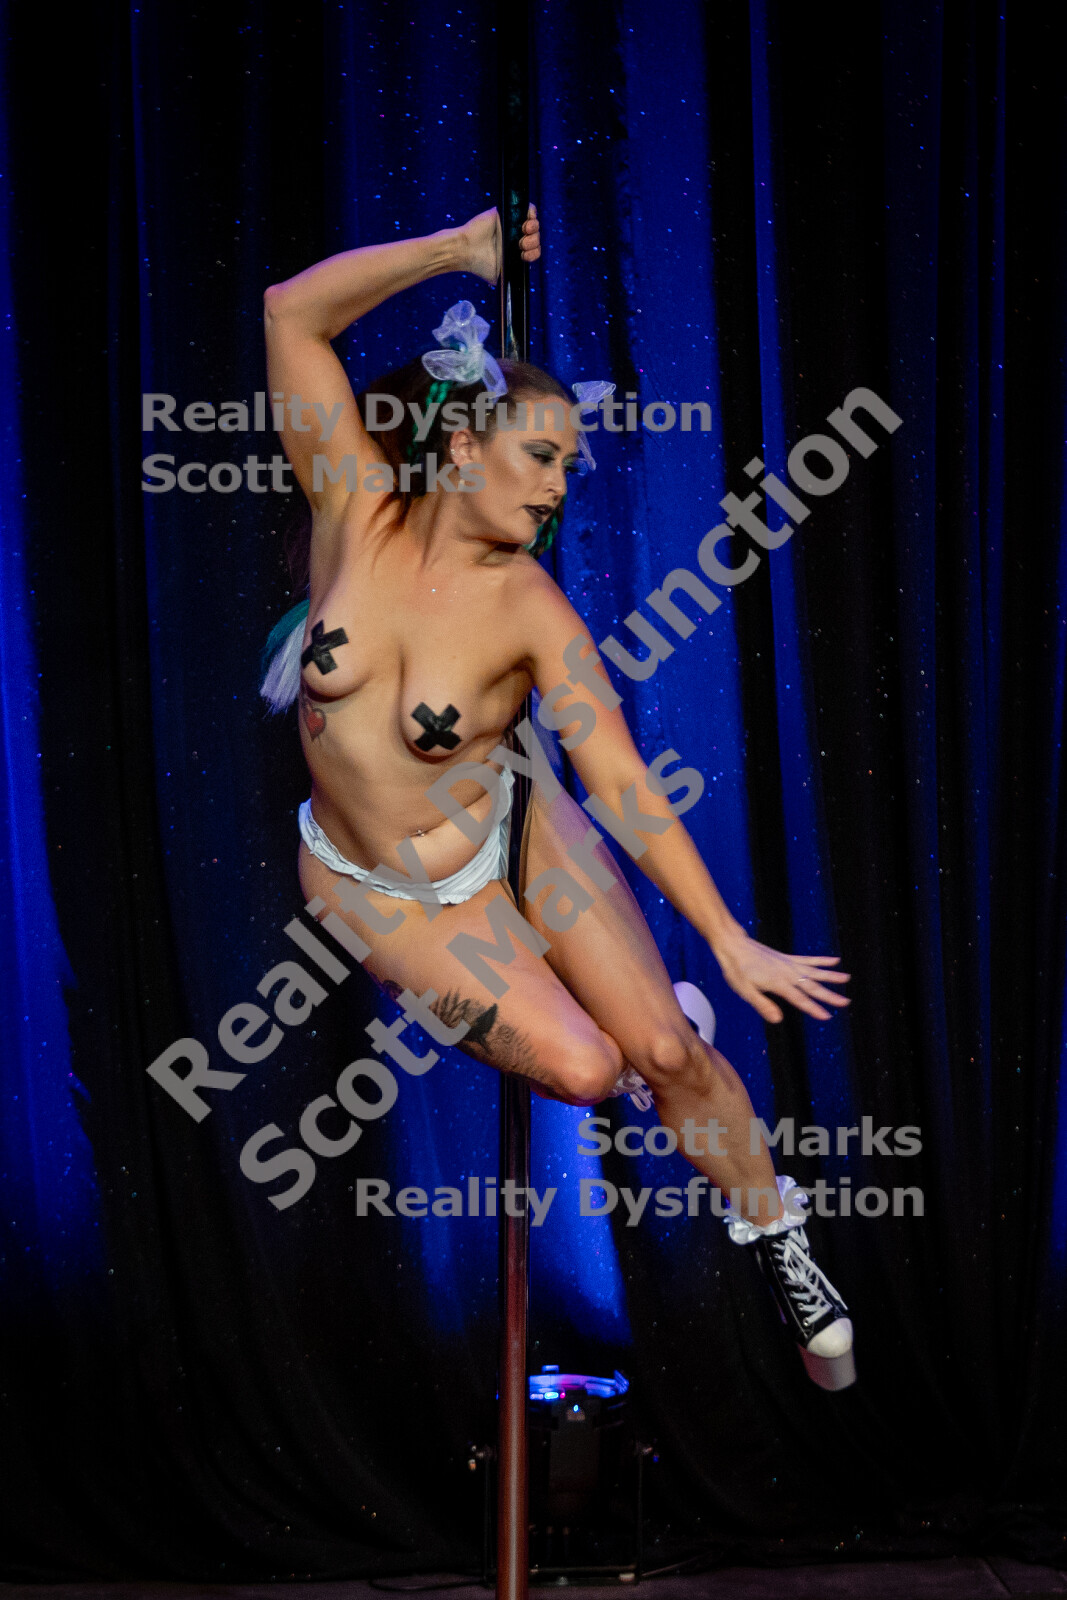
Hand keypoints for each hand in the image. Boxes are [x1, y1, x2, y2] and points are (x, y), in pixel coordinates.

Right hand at [458, 203, 539, 283]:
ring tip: (524, 232)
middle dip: (533, 242)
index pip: (533, 251)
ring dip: (534, 229)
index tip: (524, 256)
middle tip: (521, 245)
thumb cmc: (479, 264)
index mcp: (515, 252)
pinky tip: (526, 221)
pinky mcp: (507, 212)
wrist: (466, 250)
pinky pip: (527, 208)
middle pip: (535, 238)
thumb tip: (518, 282)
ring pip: (533, 224)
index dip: (533, 253)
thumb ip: (510, 276)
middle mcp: (515, 238)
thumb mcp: (498, 276)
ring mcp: (512, 225)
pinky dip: (531, 212)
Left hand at [713, 929, 850, 1023]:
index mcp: (778, 983)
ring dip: (831, 976)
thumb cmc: (736, 970)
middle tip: (846, 1002)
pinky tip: (835, 960)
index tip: (828, 1017)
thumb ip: (762, 1005)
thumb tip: (779, 1020)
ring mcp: (789, 964)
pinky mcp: (787, 958)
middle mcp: (787, 973)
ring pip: (815, 971)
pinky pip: (808, 959)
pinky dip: (822, 960)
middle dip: (830, 995)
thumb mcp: (745, 991)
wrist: (733, 945)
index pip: (800, 999)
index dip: (814, 1009)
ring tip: (847, 978)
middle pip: (812, 986)